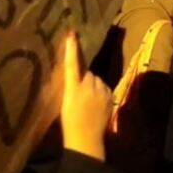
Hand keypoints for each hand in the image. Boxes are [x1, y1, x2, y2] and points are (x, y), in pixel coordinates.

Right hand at [59, 30, 110, 160]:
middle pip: (87, 73)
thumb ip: (69, 86)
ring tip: (86, 99)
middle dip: (83, 77)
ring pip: (96, 80)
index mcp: (73, 87)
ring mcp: (101, 92)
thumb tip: (72, 75)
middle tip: (77, 91)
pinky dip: (100, 91)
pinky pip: (104, 88)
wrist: (85, 138)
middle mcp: (88, 87)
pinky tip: (95, 103)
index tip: (71, 34)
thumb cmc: (68, 122)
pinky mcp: (110, 98)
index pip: (71, 64)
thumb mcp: (63, 102)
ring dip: (92, 85)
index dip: (71, 49)